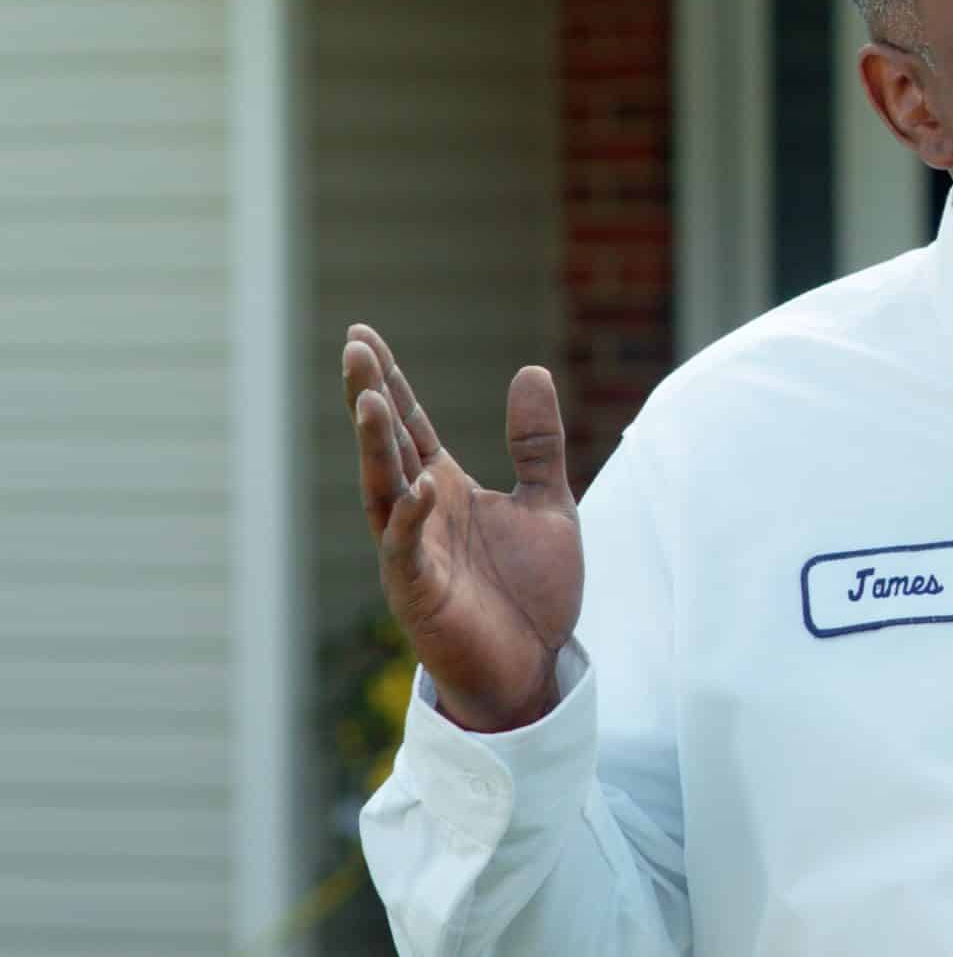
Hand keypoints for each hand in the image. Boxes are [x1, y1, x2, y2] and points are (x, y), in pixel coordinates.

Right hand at [342, 324, 582, 732]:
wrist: (535, 669)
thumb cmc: (533, 593)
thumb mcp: (549, 504)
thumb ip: (538, 442)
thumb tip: (530, 368)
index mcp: (446, 490)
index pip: (411, 425)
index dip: (390, 383)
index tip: (363, 335)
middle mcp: (421, 515)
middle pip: (388, 447)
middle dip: (369, 398)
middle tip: (353, 348)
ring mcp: (413, 554)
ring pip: (383, 491)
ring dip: (374, 447)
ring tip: (367, 399)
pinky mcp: (418, 595)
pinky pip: (406, 551)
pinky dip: (410, 519)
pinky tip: (421, 486)